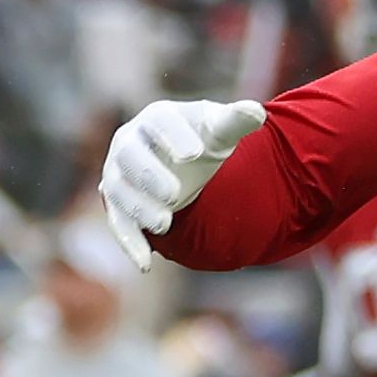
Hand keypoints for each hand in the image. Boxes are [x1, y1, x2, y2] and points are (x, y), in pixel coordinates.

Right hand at [98, 99, 266, 268]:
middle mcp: (131, 142)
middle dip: (149, 175)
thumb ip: (236, 121)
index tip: (194, 154)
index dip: (174, 136)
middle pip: (130, 156)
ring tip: (165, 225)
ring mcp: (120, 173)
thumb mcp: (221, 130)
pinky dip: (129, 242)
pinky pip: (119, 222)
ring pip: (120, 190)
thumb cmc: (203, 139)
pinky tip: (144, 264)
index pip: (160, 123)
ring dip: (140, 208)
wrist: (185, 158)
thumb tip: (257, 111)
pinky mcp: (120, 203)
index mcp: (157, 118)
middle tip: (174, 194)